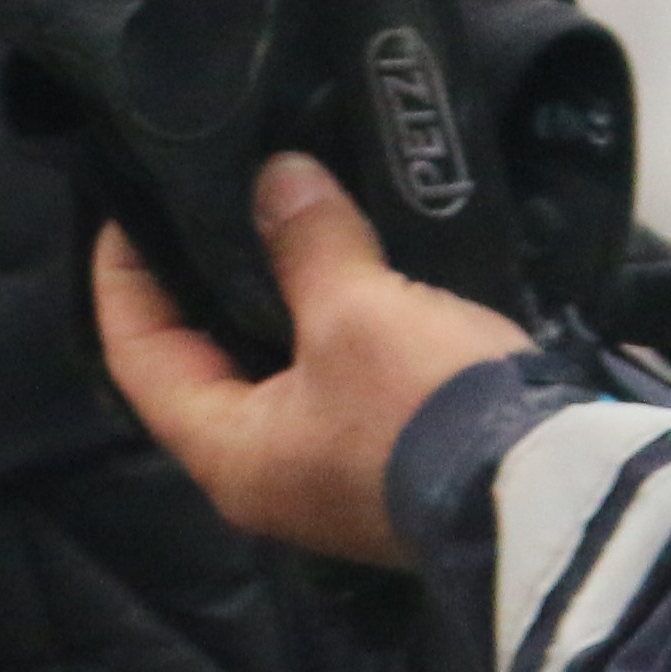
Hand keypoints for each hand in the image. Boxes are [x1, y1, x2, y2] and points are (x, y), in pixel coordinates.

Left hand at [98, 152, 527, 566]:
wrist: (548, 493)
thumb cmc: (422, 408)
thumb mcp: (358, 312)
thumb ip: (307, 242)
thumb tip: (275, 177)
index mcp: (230, 451)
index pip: (139, 356)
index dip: (122, 278)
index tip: (128, 206)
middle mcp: (266, 474)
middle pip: (201, 366)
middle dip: (199, 284)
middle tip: (205, 200)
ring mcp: (328, 474)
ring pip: (271, 370)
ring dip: (272, 300)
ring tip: (276, 215)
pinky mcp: (386, 460)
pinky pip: (328, 379)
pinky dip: (324, 322)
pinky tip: (346, 266)